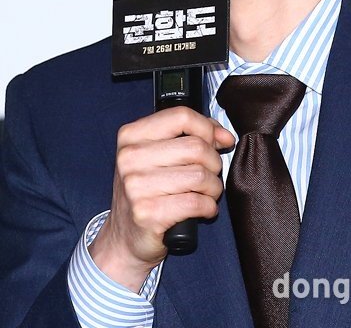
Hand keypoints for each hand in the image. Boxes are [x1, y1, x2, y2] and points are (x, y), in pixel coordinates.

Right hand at [89, 107, 234, 291]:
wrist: (123, 238)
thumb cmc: (148, 191)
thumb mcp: (160, 155)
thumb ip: (191, 136)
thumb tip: (224, 136)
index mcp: (131, 136)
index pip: (181, 116)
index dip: (208, 128)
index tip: (219, 141)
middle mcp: (130, 157)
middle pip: (195, 147)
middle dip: (214, 163)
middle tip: (210, 175)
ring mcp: (135, 186)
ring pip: (200, 175)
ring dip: (213, 187)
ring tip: (206, 193)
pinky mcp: (147, 213)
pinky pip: (196, 202)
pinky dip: (208, 207)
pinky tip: (203, 209)